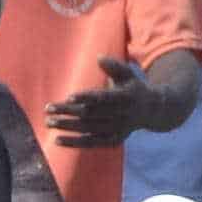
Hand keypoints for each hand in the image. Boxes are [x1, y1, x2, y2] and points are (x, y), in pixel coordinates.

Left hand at [50, 56, 166, 146]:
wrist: (152, 111)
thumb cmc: (134, 88)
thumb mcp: (128, 74)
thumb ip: (114, 66)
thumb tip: (99, 58)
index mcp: (126, 98)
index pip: (103, 98)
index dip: (87, 97)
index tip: (69, 95)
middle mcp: (122, 116)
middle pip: (91, 114)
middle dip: (69, 112)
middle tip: (49, 109)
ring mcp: (117, 130)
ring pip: (89, 129)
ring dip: (67, 126)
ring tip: (49, 122)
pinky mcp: (112, 140)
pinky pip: (90, 143)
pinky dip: (74, 142)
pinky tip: (57, 140)